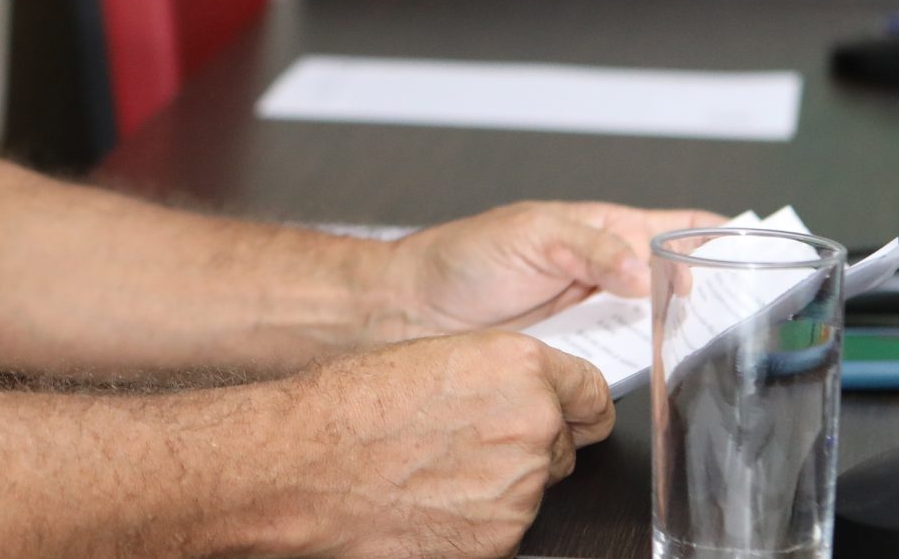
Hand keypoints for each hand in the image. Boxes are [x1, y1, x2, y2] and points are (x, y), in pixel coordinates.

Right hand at [260, 332, 613, 558]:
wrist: (306, 465)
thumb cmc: (353, 405)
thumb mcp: (439, 358)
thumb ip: (500, 377)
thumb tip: (527, 394)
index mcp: (522, 369)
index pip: (592, 393)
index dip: (574, 404)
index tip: (567, 411)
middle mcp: (533, 426)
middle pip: (562, 443)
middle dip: (528, 443)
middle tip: (467, 440)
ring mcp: (520, 490)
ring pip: (532, 488)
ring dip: (500, 482)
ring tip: (435, 469)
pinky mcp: (500, 541)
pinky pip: (506, 527)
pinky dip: (478, 519)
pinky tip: (430, 499)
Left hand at [384, 202, 723, 336]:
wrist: (413, 310)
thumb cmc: (465, 256)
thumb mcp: (535, 233)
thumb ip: (593, 249)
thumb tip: (643, 271)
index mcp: (603, 229)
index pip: (676, 227)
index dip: (717, 235)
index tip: (757, 249)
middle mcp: (607, 273)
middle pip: (677, 282)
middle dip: (711, 291)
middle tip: (746, 307)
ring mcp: (596, 318)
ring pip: (656, 326)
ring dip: (680, 334)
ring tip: (711, 341)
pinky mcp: (579, 356)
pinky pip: (625, 362)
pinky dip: (646, 367)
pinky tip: (661, 371)